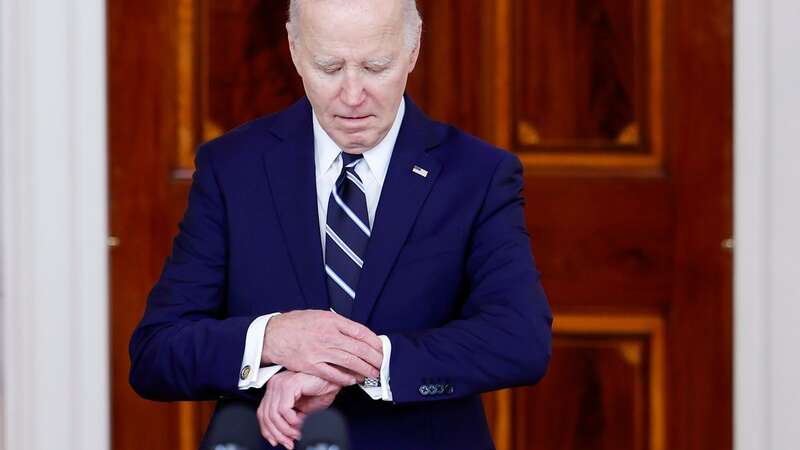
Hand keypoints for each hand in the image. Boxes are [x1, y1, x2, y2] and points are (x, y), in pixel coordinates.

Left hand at [257, 370, 340, 448]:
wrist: (334, 379)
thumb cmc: (321, 389)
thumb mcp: (301, 410)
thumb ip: (289, 420)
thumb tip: (282, 435)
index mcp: (276, 389)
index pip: (262, 413)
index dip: (268, 430)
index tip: (276, 441)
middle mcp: (275, 384)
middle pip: (266, 415)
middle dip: (277, 434)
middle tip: (288, 442)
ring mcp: (280, 383)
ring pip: (273, 414)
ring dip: (285, 429)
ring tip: (296, 434)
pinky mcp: (289, 384)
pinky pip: (283, 409)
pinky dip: (291, 420)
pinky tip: (299, 422)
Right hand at [262, 310, 382, 385]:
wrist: (273, 334)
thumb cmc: (295, 324)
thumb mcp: (319, 315)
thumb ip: (338, 323)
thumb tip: (357, 333)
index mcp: (331, 320)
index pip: (360, 331)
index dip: (374, 342)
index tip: (381, 348)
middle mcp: (327, 335)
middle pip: (358, 348)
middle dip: (374, 358)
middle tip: (382, 364)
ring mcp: (319, 350)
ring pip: (349, 362)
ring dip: (364, 369)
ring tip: (372, 374)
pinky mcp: (311, 364)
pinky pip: (333, 374)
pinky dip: (345, 378)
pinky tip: (353, 380)